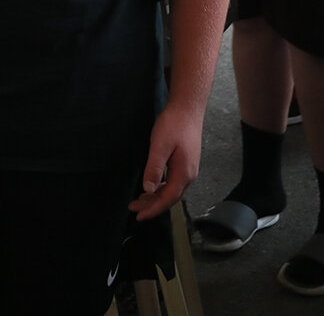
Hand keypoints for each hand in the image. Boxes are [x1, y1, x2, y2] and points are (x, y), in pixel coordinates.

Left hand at [128, 102, 202, 220]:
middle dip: (152, 205)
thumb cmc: (174, 124)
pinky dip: (162, 188)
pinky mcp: (186, 162)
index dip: (153, 210)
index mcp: (184, 173)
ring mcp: (189, 168)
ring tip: (141, 200)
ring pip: (172, 190)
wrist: (188, 107)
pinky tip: (153, 185)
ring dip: (156, 197)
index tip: (139, 216)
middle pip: (170, 198)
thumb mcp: (160, 145)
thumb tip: (147, 190)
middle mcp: (189, 174)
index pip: (167, 199)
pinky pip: (174, 182)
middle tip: (134, 208)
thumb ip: (154, 168)